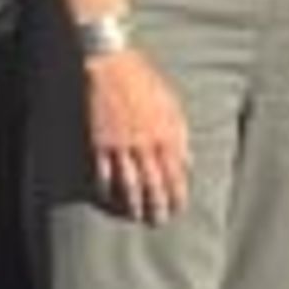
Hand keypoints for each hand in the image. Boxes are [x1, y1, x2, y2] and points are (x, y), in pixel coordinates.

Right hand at [85, 48, 190, 221]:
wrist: (113, 66)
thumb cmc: (145, 82)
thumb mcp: (172, 105)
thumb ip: (181, 135)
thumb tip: (189, 162)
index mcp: (168, 134)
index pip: (177, 174)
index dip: (178, 195)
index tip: (178, 208)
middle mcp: (146, 143)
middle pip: (154, 184)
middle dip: (158, 206)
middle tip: (159, 222)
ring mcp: (122, 144)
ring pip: (129, 183)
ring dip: (133, 204)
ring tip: (135, 217)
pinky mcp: (99, 142)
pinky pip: (103, 173)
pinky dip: (106, 189)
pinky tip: (108, 199)